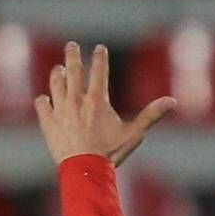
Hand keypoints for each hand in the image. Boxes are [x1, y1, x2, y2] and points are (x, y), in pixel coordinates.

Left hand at [34, 44, 175, 169]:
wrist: (85, 170)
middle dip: (72, 54)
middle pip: (72, 69)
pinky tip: (45, 99)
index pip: (99, 70)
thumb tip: (173, 101)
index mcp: (97, 100)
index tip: (99, 48)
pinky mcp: (48, 121)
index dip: (100, 57)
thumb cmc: (111, 153)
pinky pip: (42, 104)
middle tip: (72, 45)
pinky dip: (44, 100)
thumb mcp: (134, 134)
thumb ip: (151, 115)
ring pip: (55, 83)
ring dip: (57, 74)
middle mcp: (76, 99)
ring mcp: (59, 109)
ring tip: (59, 69)